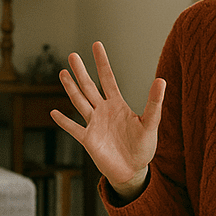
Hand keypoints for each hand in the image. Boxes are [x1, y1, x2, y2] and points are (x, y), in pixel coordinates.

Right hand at [50, 41, 165, 199]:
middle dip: (81, 71)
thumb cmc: (143, 148)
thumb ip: (154, 102)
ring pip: (79, 102)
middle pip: (89, 86)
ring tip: (63, 73)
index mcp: (118, 105)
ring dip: (70, 88)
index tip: (96, 45)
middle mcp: (103, 111)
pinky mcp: (88, 139)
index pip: (108, 78)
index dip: (102, 62)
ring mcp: (94, 124)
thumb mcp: (151, 123)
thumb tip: (161, 80)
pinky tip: (54, 112)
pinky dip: (63, 121)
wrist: (133, 171)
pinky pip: (73, 128)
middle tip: (72, 55)